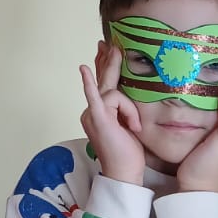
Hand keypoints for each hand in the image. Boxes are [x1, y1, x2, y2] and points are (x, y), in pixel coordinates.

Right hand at [80, 47, 145, 184]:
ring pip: (113, 92)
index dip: (103, 66)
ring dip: (129, 110)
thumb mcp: (130, 125)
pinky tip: (83, 70)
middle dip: (107, 61)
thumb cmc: (129, 154)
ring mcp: (93, 113)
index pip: (101, 85)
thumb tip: (134, 96)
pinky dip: (89, 83)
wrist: (124, 173)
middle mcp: (91, 110)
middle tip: (110, 43)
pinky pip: (95, 97)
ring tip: (132, 127)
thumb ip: (126, 109)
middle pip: (102, 80)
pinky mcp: (98, 118)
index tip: (106, 49)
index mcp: (98, 112)